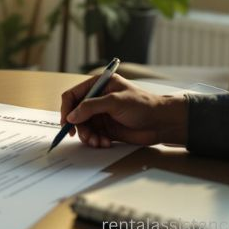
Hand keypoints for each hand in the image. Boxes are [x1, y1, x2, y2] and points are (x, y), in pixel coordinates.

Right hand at [60, 74, 188, 147]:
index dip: (67, 109)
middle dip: (78, 127)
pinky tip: (105, 143)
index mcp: (99, 85)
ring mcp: (101, 115)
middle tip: (85, 136)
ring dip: (87, 136)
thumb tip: (71, 116)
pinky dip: (95, 141)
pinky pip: (92, 136)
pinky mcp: (106, 129)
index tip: (67, 123)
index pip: (73, 95)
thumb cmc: (143, 105)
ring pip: (83, 127)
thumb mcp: (115, 102)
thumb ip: (90, 107)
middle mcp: (97, 99)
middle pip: (75, 114)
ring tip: (97, 142)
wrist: (162, 123)